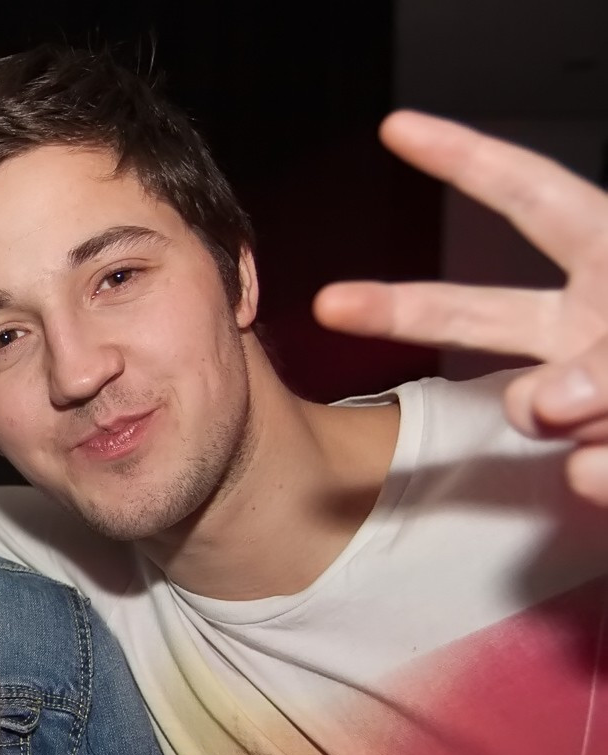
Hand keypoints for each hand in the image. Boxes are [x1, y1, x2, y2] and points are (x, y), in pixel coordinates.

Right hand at [313, 110, 607, 504]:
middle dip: (400, 308)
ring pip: (528, 408)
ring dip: (556, 410)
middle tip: (329, 304)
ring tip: (594, 411)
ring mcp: (597, 394)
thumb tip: (543, 408)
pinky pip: (594, 471)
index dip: (462, 159)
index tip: (397, 128)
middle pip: (477, 311)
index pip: (529, 194)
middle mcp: (593, 320)